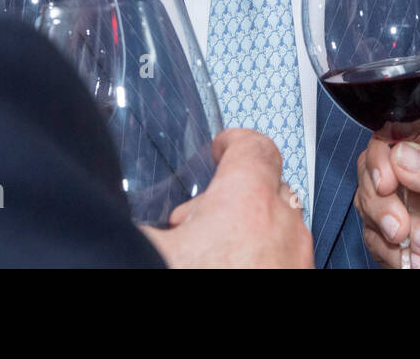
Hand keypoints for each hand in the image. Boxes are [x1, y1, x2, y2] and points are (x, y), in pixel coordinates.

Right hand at [141, 128, 312, 267]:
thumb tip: (113, 212)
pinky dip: (265, 254)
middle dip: (236, 197)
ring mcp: (299, 254)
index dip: (235, 142)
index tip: (224, 146)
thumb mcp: (151, 248)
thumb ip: (144, 222)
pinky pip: (287, 252)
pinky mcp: (306, 275)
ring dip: (252, 229)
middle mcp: (283, 223)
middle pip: (265, 187)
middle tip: (201, 222)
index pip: (253, 146)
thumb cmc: (198, 278)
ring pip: (279, 223)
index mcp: (246, 200)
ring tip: (216, 252)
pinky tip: (235, 266)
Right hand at [355, 121, 419, 268]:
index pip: (397, 134)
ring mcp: (404, 201)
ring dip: (392, 233)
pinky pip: (370, 234)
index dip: (383, 157)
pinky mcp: (391, 230)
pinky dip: (391, 252)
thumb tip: (403, 154)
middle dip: (384, 204)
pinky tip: (418, 260)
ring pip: (367, 202)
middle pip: (373, 168)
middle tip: (401, 229)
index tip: (386, 184)